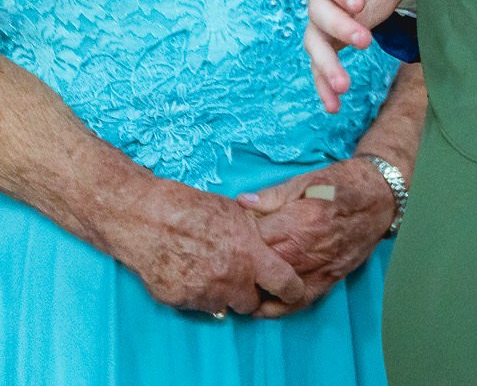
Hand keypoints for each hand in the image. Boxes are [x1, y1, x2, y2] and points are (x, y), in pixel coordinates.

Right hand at [102, 176, 306, 315]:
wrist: (145, 218)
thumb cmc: (191, 209)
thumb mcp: (236, 214)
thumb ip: (256, 237)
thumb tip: (269, 247)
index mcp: (249, 254)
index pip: (284, 283)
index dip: (291, 291)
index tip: (292, 293)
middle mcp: (229, 279)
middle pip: (250, 303)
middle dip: (248, 293)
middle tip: (239, 277)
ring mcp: (202, 293)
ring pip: (222, 306)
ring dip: (221, 294)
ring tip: (208, 269)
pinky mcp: (178, 301)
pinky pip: (196, 305)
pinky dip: (196, 294)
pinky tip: (187, 272)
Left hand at [237, 159, 396, 317]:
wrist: (381, 196)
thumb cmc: (341, 184)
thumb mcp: (305, 181)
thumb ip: (272, 196)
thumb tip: (241, 202)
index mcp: (297, 222)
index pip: (253, 240)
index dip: (237, 240)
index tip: (229, 238)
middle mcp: (306, 250)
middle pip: (262, 269)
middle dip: (243, 268)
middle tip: (228, 265)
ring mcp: (318, 268)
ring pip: (277, 289)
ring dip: (257, 290)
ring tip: (239, 289)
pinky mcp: (330, 279)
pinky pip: (301, 301)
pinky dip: (281, 307)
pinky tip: (266, 305)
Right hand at [306, 0, 429, 112]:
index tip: (356, 4)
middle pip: (318, 10)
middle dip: (338, 27)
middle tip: (363, 41)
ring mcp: (327, 13)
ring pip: (316, 40)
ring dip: (326, 64)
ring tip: (342, 88)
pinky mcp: (336, 34)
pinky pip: (323, 59)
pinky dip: (325, 82)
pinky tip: (333, 106)